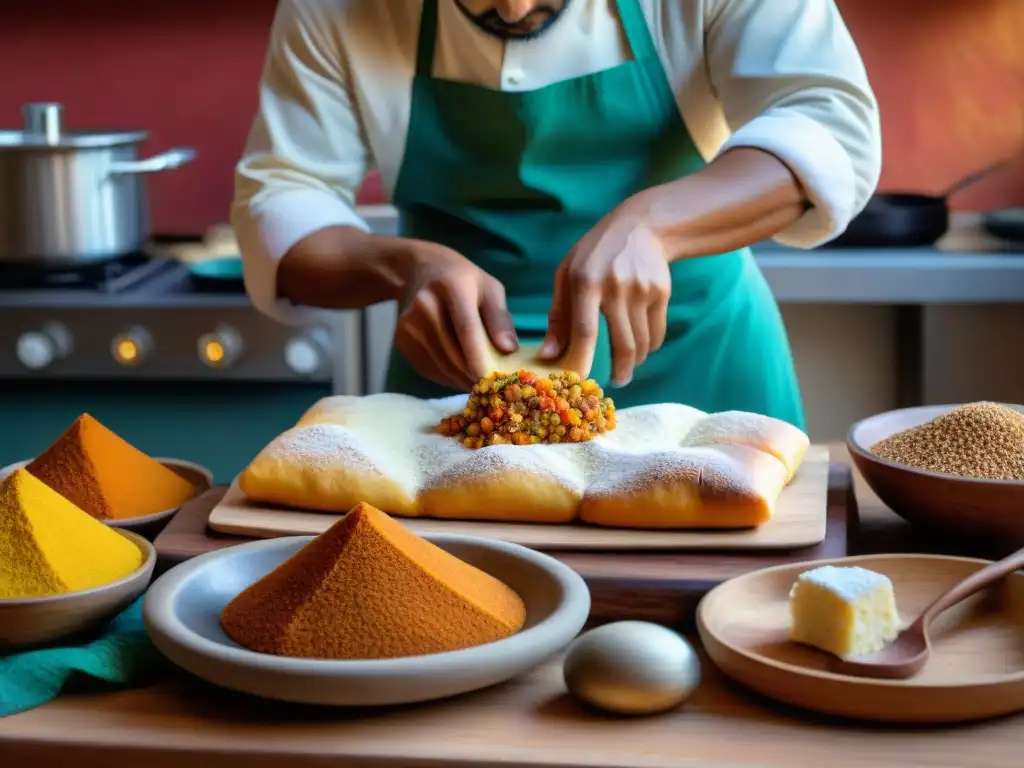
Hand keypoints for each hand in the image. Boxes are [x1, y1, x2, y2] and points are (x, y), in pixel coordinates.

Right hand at [394, 242, 517, 390]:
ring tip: (480, 384)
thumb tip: (508, 350)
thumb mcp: (489, 288)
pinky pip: (429, 369)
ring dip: (462, 380)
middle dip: (474, 375)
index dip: (479, 359)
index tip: (494, 381)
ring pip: (441, 366)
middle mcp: (425, 306)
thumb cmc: (462, 280)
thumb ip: (500, 318)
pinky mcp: (401, 341)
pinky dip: (447, 378)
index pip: (466, 329)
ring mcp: (409, 325)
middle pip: (453, 353)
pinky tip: (461, 376)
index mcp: (452, 287)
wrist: (419, 271)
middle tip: (494, 387)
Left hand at [540, 204, 670, 386]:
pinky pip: (657, 333)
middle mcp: (615, 286)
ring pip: (642, 342)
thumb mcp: (567, 275)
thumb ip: (558, 316)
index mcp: (585, 281)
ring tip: (627, 366)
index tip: (578, 382)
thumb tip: (548, 355)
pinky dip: (649, 347)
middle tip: (616, 384)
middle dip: (619, 371)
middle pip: (621, 343)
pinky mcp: (661, 291)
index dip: (581, 361)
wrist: (640, 226)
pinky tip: (641, 348)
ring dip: (634, 362)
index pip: (584, 332)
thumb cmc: (593, 255)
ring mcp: (642, 289)